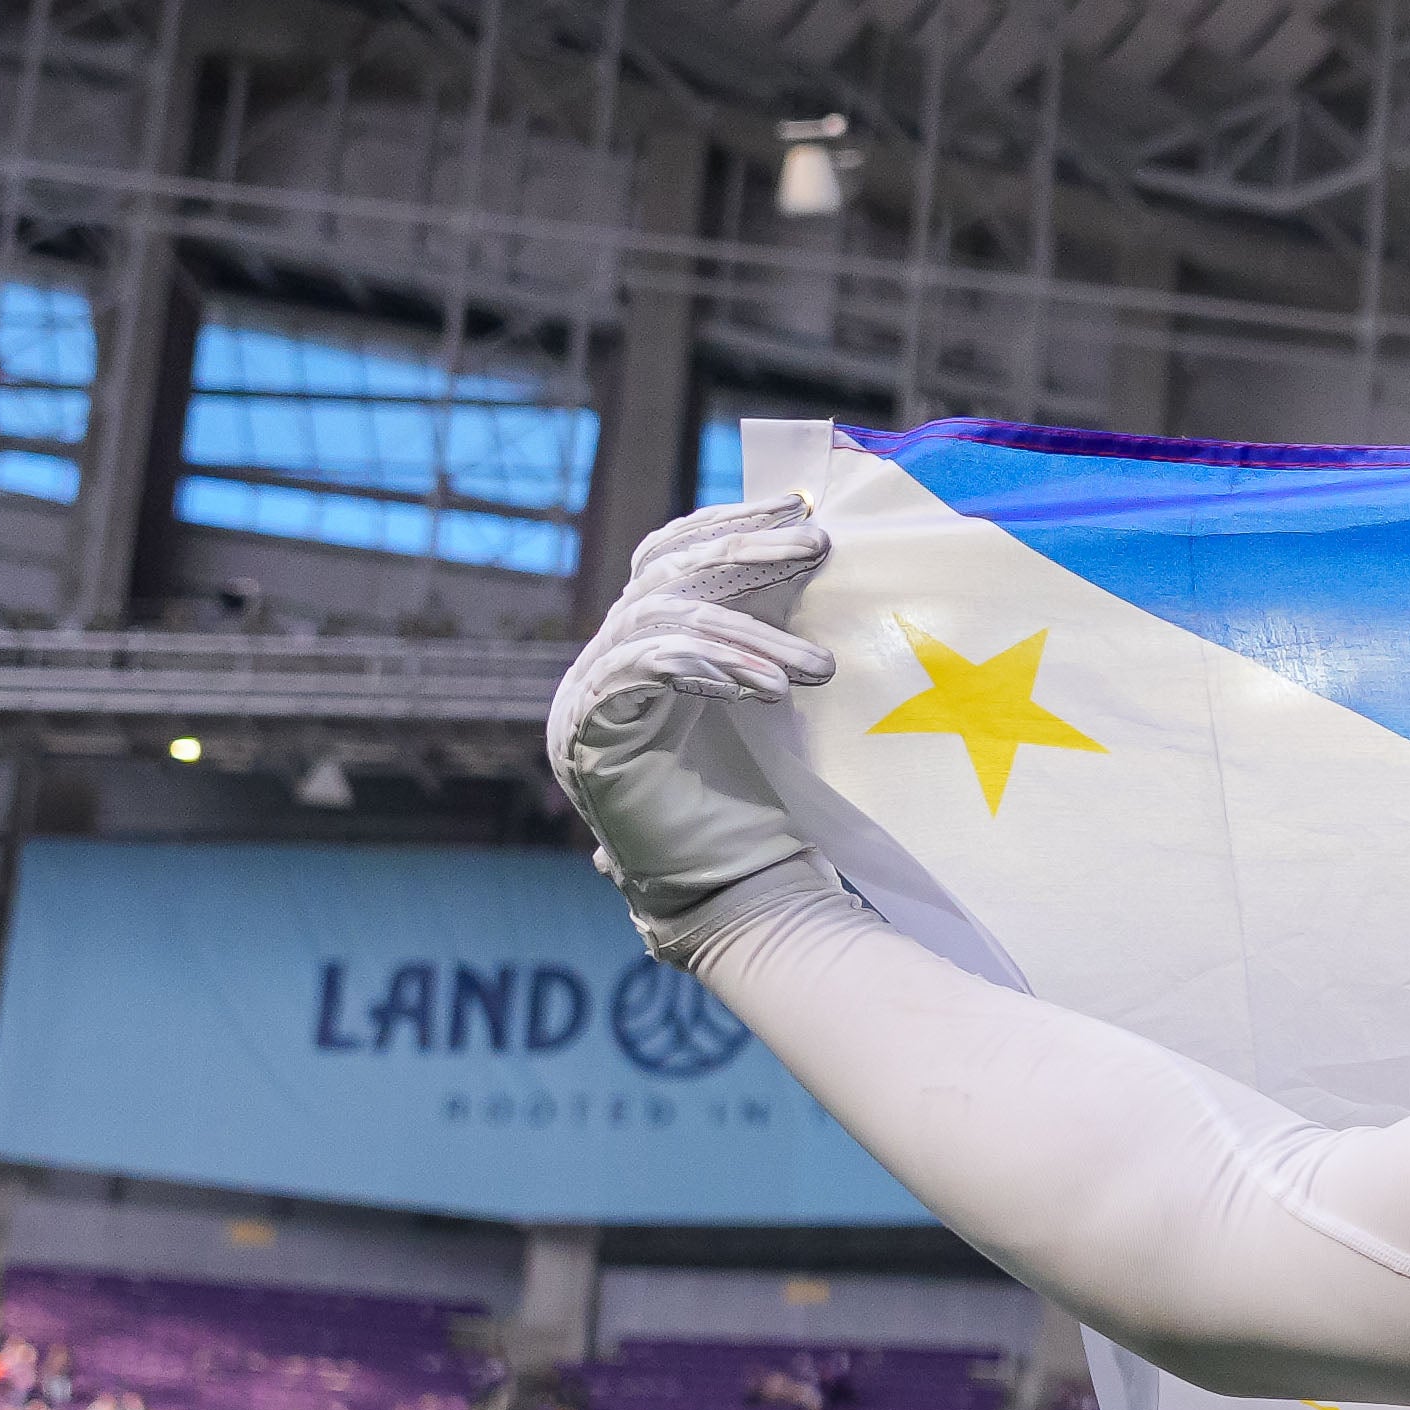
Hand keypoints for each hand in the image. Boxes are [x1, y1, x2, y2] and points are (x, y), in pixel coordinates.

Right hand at [547, 497, 835, 948]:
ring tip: (820, 671)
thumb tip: (821, 546)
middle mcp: (606, 663)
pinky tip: (766, 689)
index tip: (800, 508)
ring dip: (749, 635)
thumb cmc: (772, 810)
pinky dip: (706, 665)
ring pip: (658, 618)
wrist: (743, 901)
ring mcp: (587, 697)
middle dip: (745, 552)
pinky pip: (637, 668)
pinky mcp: (588, 735)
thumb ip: (778, 633)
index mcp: (645, 647)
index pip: (671, 558)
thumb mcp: (783, 703)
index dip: (728, 524)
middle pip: (664, 574)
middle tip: (821, 549)